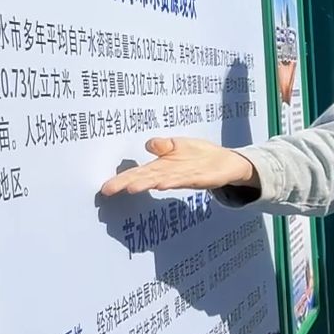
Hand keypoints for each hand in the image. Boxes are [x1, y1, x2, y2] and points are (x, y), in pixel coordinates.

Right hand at [100, 137, 256, 195]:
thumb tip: (149, 143)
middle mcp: (170, 173)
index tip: (106, 187)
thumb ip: (163, 145)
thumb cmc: (200, 155)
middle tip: (109, 190)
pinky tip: (162, 184)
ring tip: (132, 188)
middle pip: (146, 178)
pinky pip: (185, 179)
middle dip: (128, 183)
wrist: (227, 161)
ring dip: (148, 184)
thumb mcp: (179, 145)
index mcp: (162, 166)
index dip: (123, 179)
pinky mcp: (200, 178)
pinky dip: (173, 181)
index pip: (139, 172)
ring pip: (162, 180)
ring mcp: (184, 176)